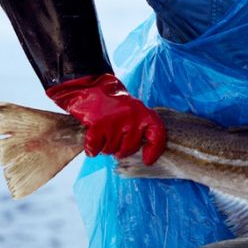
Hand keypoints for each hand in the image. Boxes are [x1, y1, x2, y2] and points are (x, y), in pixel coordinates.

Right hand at [46, 73, 166, 164]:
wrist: (90, 87)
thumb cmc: (112, 102)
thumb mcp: (132, 110)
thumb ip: (139, 126)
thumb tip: (143, 152)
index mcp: (143, 113)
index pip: (157, 134)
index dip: (154, 150)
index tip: (147, 160)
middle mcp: (132, 118)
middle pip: (129, 149)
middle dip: (120, 149)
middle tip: (113, 136)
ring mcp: (115, 122)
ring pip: (110, 150)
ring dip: (104, 146)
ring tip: (102, 131)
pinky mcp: (98, 126)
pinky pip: (95, 149)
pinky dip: (91, 148)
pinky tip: (91, 139)